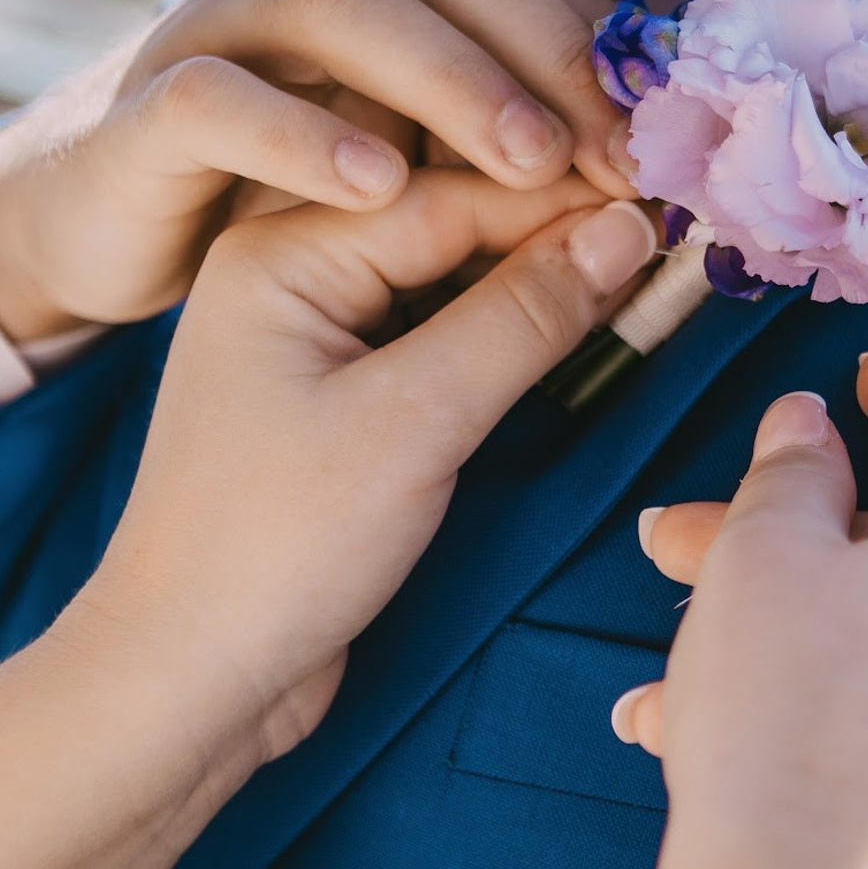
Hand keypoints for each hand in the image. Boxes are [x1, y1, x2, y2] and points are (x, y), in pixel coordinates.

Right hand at [0, 0, 629, 344]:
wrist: (115, 220)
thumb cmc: (299, 187)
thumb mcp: (424, 154)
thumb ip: (518, 136)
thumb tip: (660, 156)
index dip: (605, 45)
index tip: (674, 133)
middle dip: (548, 56)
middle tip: (619, 150)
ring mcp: (222, 20)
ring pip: (342, 5)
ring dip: (448, 79)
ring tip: (527, 161)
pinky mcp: (152, 102)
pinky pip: (223, 96)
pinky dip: (304, 135)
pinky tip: (377, 188)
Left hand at [77, 168, 659, 763]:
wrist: (187, 676)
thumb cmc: (274, 549)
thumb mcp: (415, 423)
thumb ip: (524, 317)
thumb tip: (629, 229)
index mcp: (281, 248)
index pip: (454, 192)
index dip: (570, 197)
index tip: (676, 201)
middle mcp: (292, 267)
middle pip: (455, 218)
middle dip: (561, 227)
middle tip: (680, 232)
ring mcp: (315, 331)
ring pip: (455, 274)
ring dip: (545, 279)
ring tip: (651, 278)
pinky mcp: (341, 392)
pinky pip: (441, 331)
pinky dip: (513, 331)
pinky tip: (587, 332)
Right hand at [618, 352, 867, 868]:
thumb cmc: (789, 723)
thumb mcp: (765, 564)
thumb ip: (792, 478)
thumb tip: (812, 434)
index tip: (859, 384)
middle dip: (796, 533)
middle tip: (685, 537)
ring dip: (788, 633)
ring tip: (667, 668)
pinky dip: (824, 716)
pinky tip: (704, 743)